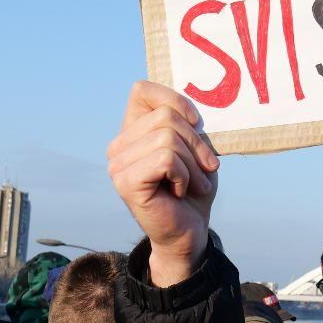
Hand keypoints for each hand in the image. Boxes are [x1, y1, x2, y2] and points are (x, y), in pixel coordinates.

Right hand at [107, 81, 219, 286]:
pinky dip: (185, 175)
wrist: (190, 232)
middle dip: (196, 142)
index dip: (174, 100)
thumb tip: (188, 112)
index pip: (142, 90)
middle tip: (204, 169)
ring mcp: (118, 164)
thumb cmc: (193, 190)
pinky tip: (181, 191)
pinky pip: (166, 159)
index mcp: (132, 132)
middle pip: (165, 116)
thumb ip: (185, 123)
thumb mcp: (195, 148)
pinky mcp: (126, 182)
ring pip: (168, 138)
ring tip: (194, 183)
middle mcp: (118, 146)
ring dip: (193, 164)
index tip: (196, 124)